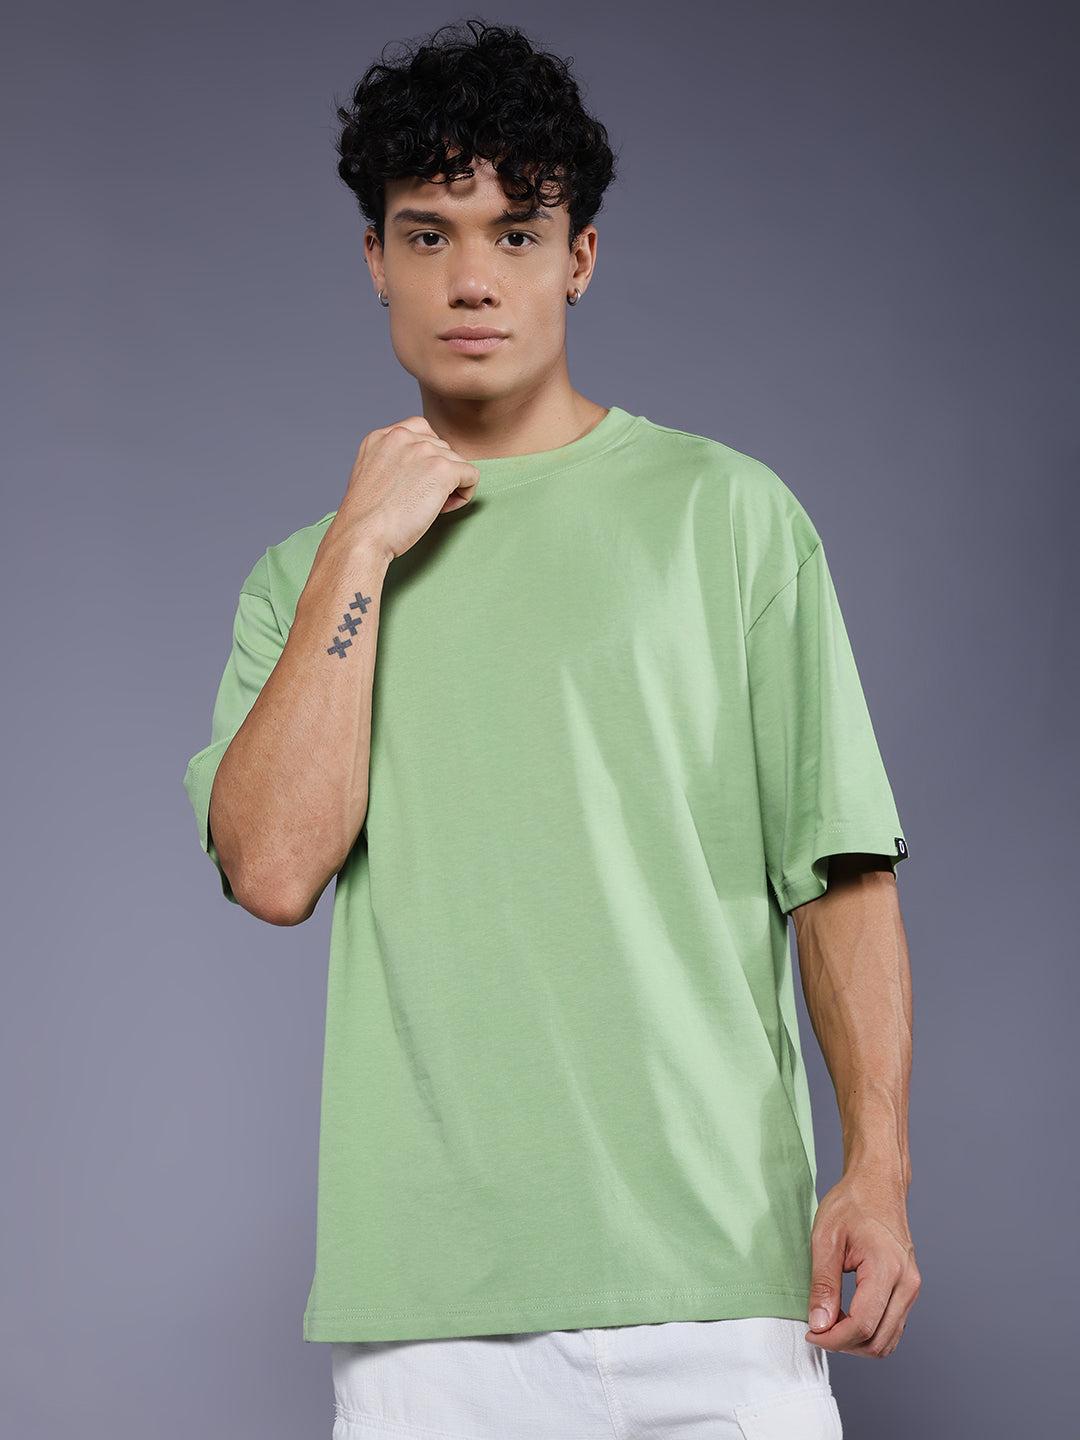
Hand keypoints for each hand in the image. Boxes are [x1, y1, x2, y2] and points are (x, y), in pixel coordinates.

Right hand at [330, 415, 480, 562]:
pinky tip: (441, 510)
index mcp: (382, 436)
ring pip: (458, 462)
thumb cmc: (366, 519)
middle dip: (438, 475)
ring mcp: (423, 450)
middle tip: (419, 501)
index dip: (426, 459)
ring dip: (450, 487)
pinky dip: (464, 495)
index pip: (422, 431)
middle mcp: (402, 436)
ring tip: (427, 507)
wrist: (362, 536)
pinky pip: (472, 476)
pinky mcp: (442, 468)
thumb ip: (394, 461)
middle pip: (442, 448)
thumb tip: (423, 467)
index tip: (415, 483)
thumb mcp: (371, 475)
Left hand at [805, 1169, 920, 1357]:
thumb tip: (819, 1324)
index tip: (811, 1333)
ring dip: (857, 1342)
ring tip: (830, 1321)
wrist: (878, 1183)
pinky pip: (893, 1326)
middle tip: (816, 1327)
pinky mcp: (909, 1289)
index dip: (833, 1339)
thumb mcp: (825, 1238)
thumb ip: (822, 1284)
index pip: (863, 1325)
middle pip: (878, 1340)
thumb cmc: (852, 1203)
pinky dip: (870, 1332)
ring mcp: (912, 1287)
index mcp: (887, 1269)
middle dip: (844, 1344)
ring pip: (888, 1340)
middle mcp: (907, 1283)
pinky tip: (847, 1316)